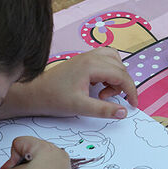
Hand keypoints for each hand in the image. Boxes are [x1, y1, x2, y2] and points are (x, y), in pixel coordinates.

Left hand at [0, 48, 137, 120]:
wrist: (35, 92)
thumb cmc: (54, 98)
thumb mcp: (80, 107)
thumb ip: (104, 109)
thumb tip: (124, 112)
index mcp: (92, 65)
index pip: (121, 75)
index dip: (131, 90)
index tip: (133, 104)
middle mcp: (91, 56)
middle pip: (120, 67)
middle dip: (121, 85)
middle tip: (109, 100)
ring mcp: (87, 56)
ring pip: (114, 61)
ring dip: (116, 76)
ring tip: (103, 92)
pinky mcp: (84, 60)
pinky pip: (106, 60)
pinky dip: (109, 72)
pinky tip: (98, 85)